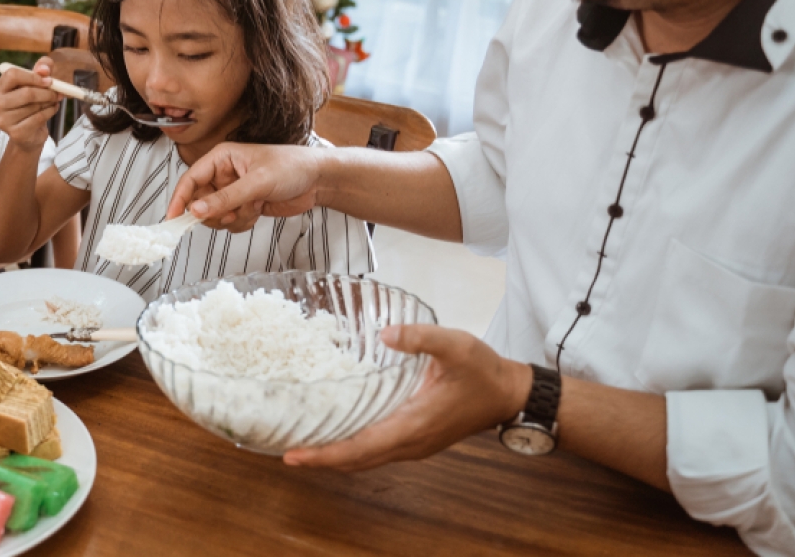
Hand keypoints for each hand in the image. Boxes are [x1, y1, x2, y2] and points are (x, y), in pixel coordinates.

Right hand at [0, 56, 59, 151]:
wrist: (29, 133)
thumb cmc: (31, 103)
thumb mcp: (37, 82)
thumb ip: (42, 69)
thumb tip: (44, 70)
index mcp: (0, 87)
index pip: (12, 75)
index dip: (33, 77)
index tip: (48, 80)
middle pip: (26, 93)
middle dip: (47, 92)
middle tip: (58, 93)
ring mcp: (4, 120)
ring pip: (34, 106)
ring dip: (50, 102)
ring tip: (53, 101)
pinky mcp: (15, 133)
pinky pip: (38, 118)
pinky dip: (50, 112)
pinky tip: (52, 110)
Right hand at [167, 143, 323, 231]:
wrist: (318, 180)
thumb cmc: (291, 167)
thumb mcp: (257, 182)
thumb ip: (225, 198)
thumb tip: (195, 211)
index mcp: (221, 157)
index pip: (191, 179)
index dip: (179, 199)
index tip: (173, 219)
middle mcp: (223, 174)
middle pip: (200, 202)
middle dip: (216, 212)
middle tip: (231, 212)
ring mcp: (233, 191)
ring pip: (215, 216)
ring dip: (233, 218)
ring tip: (253, 206)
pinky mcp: (243, 205)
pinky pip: (230, 222)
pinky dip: (242, 222)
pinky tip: (258, 210)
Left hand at [283, 325, 531, 470]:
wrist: (509, 393)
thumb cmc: (482, 371)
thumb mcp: (455, 345)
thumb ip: (421, 337)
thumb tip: (386, 334)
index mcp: (414, 425)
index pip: (362, 448)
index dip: (327, 454)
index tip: (295, 455)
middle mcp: (410, 443)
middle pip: (357, 460)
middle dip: (321, 459)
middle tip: (285, 453)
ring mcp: (414, 445)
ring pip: (366, 459)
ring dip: (335, 456)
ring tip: (302, 447)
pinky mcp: (416, 439)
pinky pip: (376, 451)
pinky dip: (352, 449)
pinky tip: (336, 435)